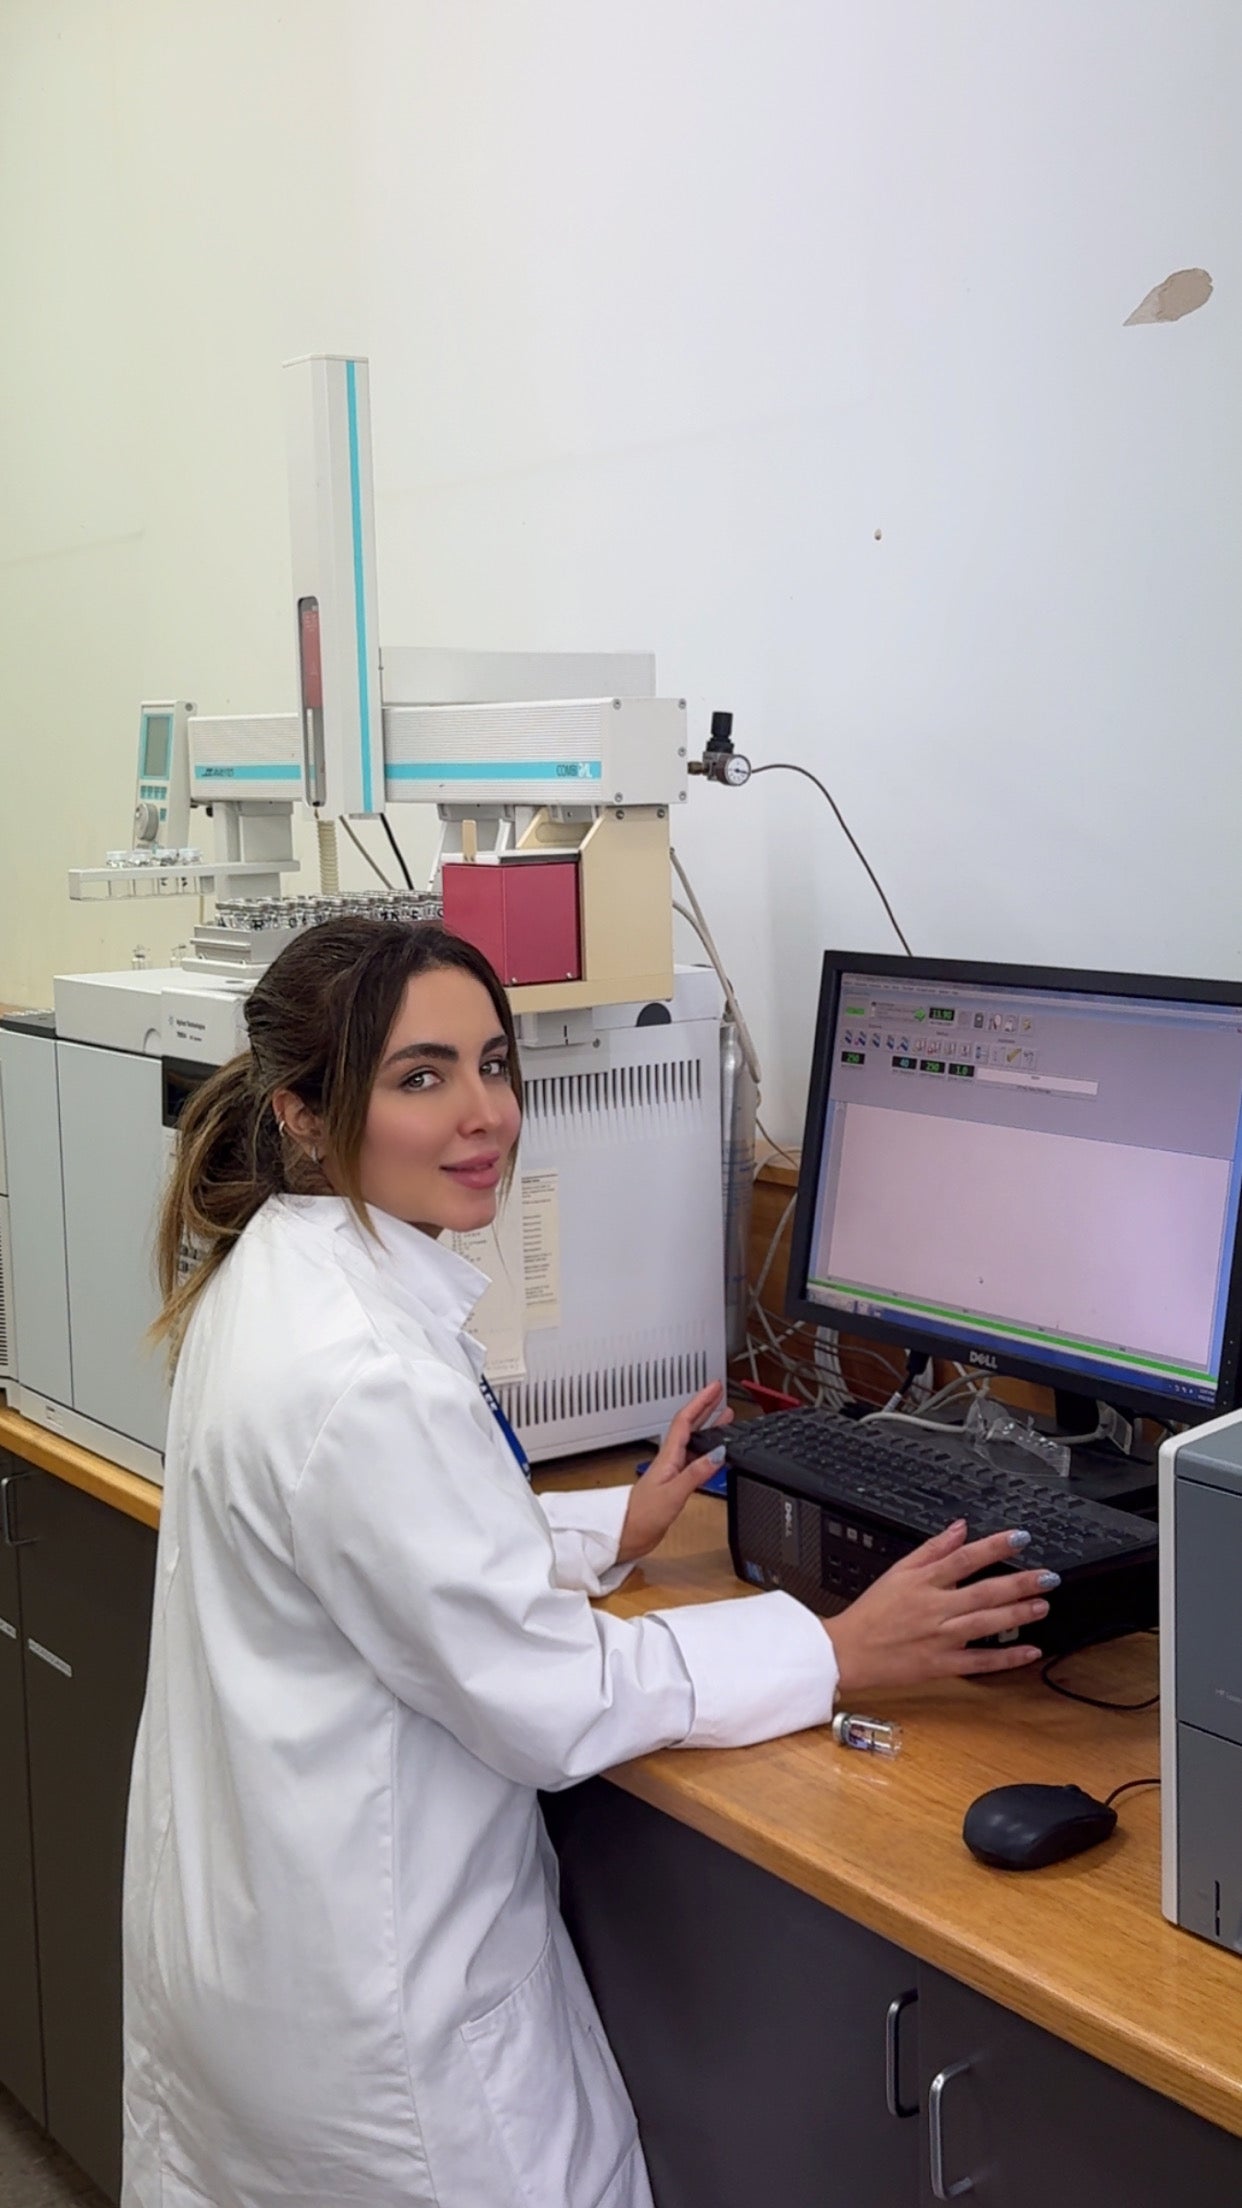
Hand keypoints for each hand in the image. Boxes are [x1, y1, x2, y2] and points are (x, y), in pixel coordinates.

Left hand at [617, 1384, 732, 1565]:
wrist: (626, 1534)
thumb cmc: (641, 1515)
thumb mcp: (673, 1493)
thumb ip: (696, 1473)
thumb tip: (718, 1454)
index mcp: (668, 1457)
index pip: (686, 1420)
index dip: (701, 1401)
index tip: (714, 1388)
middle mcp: (670, 1460)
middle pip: (690, 1426)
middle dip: (705, 1407)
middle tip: (719, 1393)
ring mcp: (672, 1471)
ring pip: (694, 1441)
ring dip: (708, 1426)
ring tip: (724, 1416)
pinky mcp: (675, 1485)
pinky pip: (695, 1459)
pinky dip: (707, 1451)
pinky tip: (715, 1453)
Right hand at [827, 1520, 1054, 1693]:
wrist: (848, 1651)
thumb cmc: (872, 1612)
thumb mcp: (898, 1571)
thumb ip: (932, 1548)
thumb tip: (959, 1528)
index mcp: (923, 1582)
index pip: (965, 1558)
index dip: (994, 1546)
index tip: (1021, 1537)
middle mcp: (935, 1608)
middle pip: (983, 1592)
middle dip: (1018, 1584)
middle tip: (1047, 1577)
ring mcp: (940, 1638)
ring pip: (985, 1625)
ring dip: (1016, 1615)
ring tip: (1042, 1605)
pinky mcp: (941, 1665)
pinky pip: (979, 1662)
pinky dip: (1006, 1658)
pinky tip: (1029, 1651)